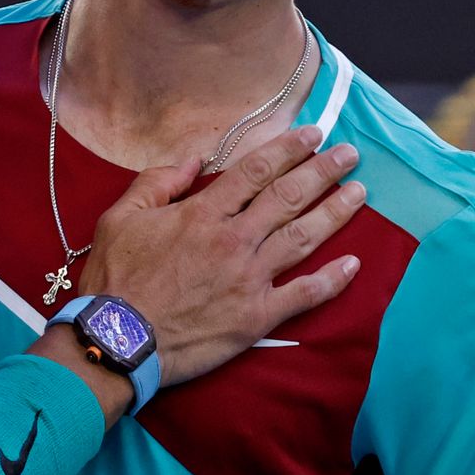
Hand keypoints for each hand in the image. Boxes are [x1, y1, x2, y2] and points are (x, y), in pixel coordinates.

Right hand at [77, 124, 364, 385]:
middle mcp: (233, 240)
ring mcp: (249, 279)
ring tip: (359, 192)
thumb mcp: (120, 217)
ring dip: (335, 212)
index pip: (255, 171)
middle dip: (323, 171)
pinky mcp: (256, 317)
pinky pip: (304, 295)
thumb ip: (157, 182)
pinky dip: (332, 280)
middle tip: (349, 154)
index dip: (288, 149)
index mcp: (202, 214)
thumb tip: (192, 160)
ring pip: (303, 237)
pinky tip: (354, 264)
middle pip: (288, 196)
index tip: (313, 135)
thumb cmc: (115, 279)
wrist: (117, 339)